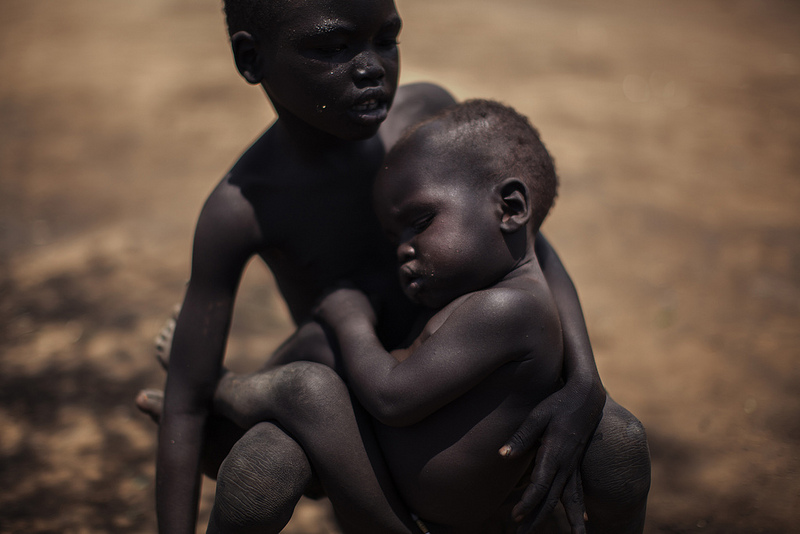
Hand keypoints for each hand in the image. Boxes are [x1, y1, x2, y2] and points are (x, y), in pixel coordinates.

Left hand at [314, 285, 376, 327]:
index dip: (342, 289)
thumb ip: (375, 299)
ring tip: (322, 311)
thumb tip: (375, 295)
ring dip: (321, 303)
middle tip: (330, 303)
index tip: (342, 295)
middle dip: (330, 295)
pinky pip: (314, 310)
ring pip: (320, 298)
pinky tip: (317, 319)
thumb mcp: (375, 307)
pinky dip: (316, 314)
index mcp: (350, 287)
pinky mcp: (320, 309)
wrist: (354, 329)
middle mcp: (337, 290)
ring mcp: (327, 299)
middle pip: (330, 289)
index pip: (343, 283)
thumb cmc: (366, 319)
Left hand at [499, 380, 604, 532]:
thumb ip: (521, 437)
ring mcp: (574, 465)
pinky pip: (578, 489)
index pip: (540, 485)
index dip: (528, 503)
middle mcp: (567, 464)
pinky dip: (579, 506)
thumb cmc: (558, 404)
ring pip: (569, 498)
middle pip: (552, 498)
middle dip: (537, 517)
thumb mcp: (537, 416)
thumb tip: (502, 455)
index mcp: (554, 453)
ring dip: (569, 520)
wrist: (586, 396)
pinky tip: (584, 520)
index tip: (516, 517)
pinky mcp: (577, 462)